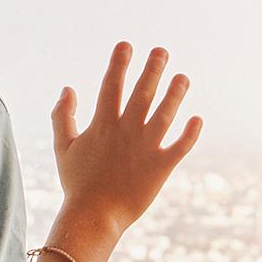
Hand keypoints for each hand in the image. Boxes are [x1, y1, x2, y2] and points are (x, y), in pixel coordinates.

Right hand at [52, 41, 201, 241]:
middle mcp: (126, 131)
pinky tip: (198, 119)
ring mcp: (145, 148)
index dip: (119, 63)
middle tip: (162, 51)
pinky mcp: (161, 167)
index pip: (113, 85)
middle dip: (153, 69)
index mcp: (103, 124)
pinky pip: (180, 146)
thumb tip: (67, 88)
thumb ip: (63, 116)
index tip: (127, 45)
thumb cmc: (77, 183)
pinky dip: (190, 134)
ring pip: (165, 114)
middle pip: (143, 93)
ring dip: (175, 94)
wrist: (94, 216)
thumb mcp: (64, 147)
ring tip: (183, 77)